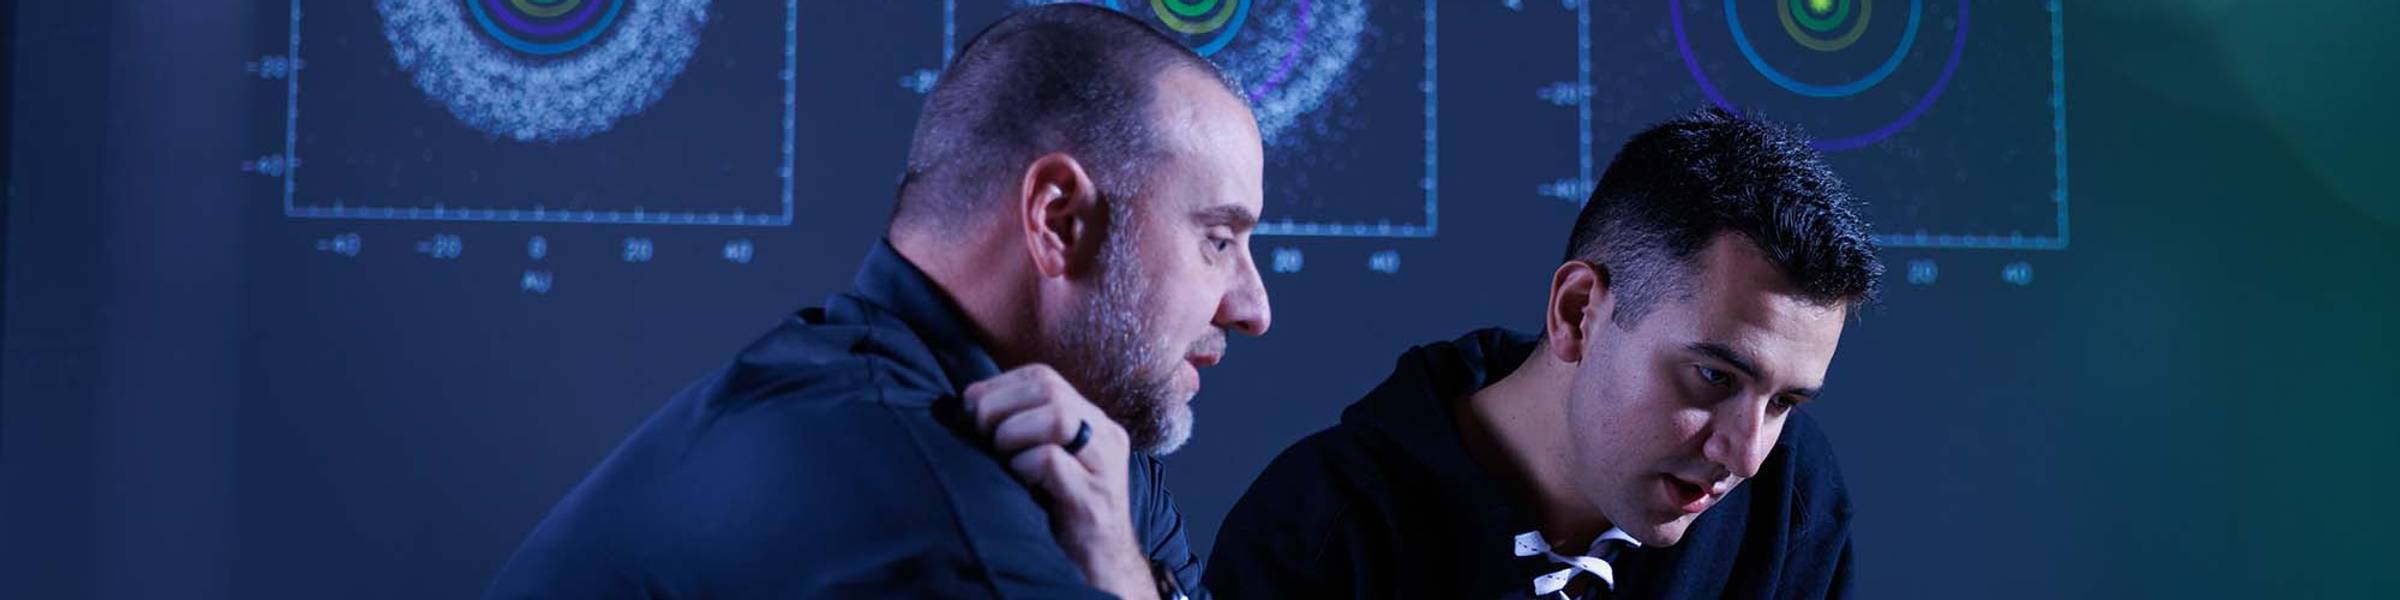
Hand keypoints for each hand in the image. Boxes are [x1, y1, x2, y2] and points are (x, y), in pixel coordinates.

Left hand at [966, 364, 1157, 599]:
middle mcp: (1106, 437)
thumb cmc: (1063, 514)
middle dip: (1000, 406)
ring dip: (1012, 434)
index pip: (1044, 376)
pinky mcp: (1093, 500)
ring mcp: (1104, 468)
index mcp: (1094, 423)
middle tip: (981, 435)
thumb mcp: (1048, 463)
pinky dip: (1023, 466)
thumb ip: (1024, 430)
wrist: (1103, 567)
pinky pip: (1050, 460)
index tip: (971, 409)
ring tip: (1003, 459)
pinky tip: (1020, 485)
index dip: (999, 385)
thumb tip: (967, 404)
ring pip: (1056, 417)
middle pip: (1050, 388)